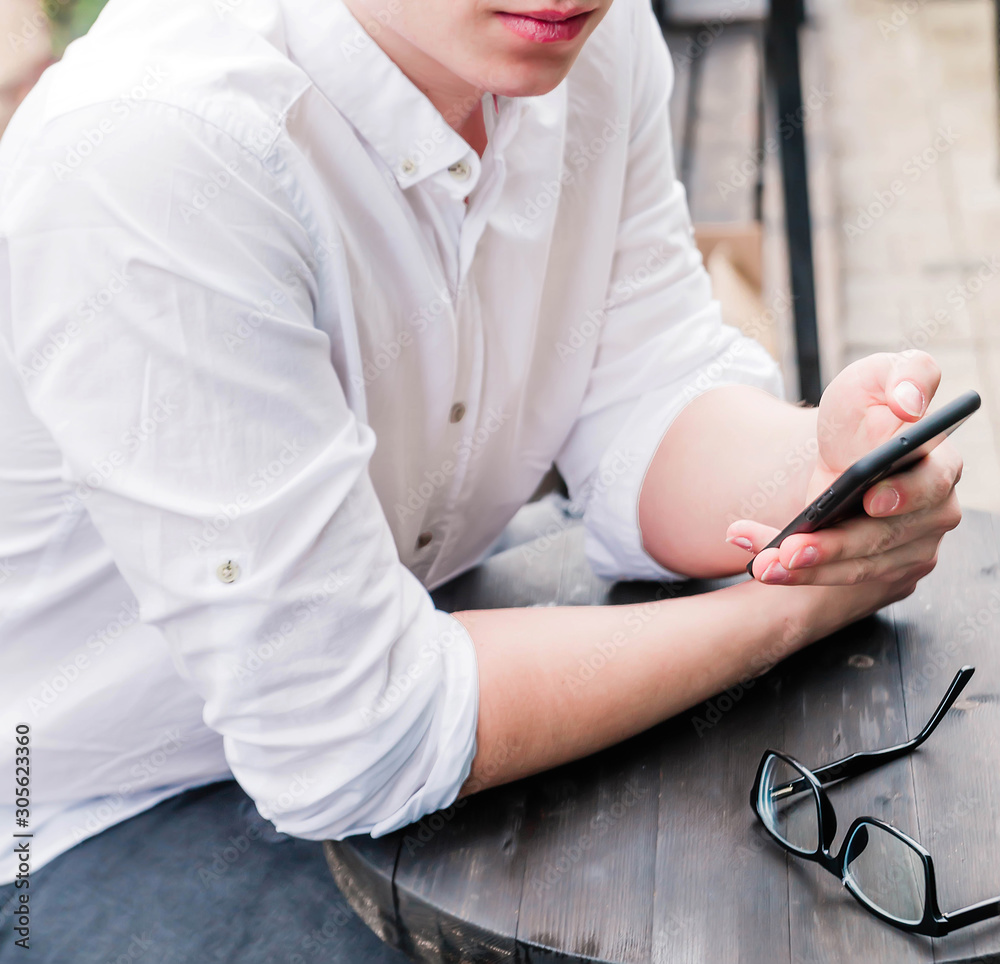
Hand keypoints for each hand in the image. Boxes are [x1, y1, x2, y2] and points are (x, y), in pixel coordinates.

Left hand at [727, 351, 962, 588]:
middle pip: (882, 538)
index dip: (903, 495)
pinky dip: (796, 575)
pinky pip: (837, 577)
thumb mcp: (878, 376)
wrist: (840, 447)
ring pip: (857, 567)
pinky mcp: (880, 567)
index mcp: (941, 463)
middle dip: (832, 547)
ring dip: (805, 570)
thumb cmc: (864, 409)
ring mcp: (910, 546)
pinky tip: (762, 563)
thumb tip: (911, 400)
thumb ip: (907, 373)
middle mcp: (935, 512)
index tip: (869, 500)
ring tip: (761, 565)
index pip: (930, 485)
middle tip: (788, 550)